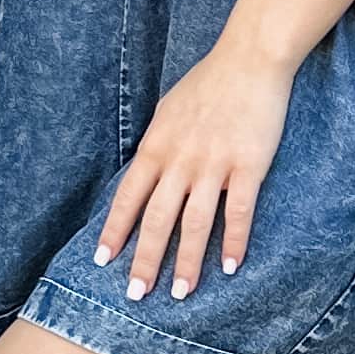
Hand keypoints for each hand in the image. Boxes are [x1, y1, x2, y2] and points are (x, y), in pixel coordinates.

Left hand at [96, 37, 294, 303]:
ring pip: (195, 222)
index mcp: (157, 145)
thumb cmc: (210, 82)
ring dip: (187, 261)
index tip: (104, 261)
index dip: (116, 230)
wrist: (250, 58)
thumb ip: (157, 143)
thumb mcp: (168, 109)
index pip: (129, 196)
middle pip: (157, 218)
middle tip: (136, 294)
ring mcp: (215, 163)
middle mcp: (180, 159)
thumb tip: (145, 170)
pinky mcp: (249, 164)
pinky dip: (234, 241)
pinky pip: (239, 211)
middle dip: (145, 259)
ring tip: (182, 292)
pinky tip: (232, 266)